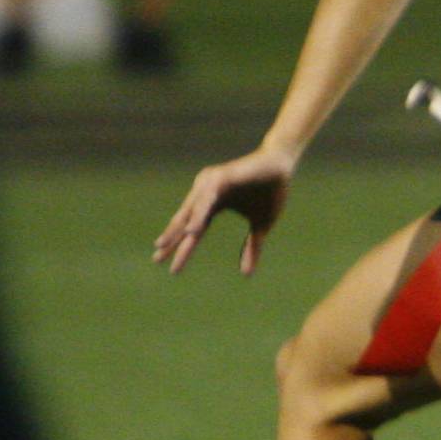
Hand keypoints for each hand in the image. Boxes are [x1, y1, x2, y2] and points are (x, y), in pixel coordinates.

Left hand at [155, 145, 295, 272]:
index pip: (194, 230)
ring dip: (178, 229)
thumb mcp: (261, 225)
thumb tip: (246, 274)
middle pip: (185, 221)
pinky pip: (206, 198)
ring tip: (164, 247)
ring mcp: (211, 183)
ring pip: (192, 211)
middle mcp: (206, 193)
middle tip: (157, 259)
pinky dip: (197, 214)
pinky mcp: (220, 177)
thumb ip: (251, 247)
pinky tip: (191, 229)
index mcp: (213, 205)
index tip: (170, 268)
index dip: (182, 248)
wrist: (283, 165)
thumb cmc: (272, 192)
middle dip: (171, 240)